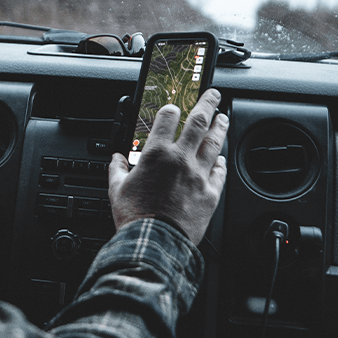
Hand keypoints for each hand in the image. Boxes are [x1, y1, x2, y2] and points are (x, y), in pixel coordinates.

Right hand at [108, 88, 228, 245]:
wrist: (156, 243)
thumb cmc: (135, 217)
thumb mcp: (116, 189)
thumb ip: (116, 169)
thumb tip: (115, 160)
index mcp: (156, 154)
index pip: (168, 118)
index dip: (172, 108)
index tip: (174, 107)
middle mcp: (181, 159)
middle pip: (199, 122)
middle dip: (208, 104)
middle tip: (213, 95)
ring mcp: (198, 175)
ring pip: (214, 144)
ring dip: (219, 128)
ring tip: (222, 118)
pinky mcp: (210, 194)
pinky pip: (219, 172)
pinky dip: (220, 163)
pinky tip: (220, 158)